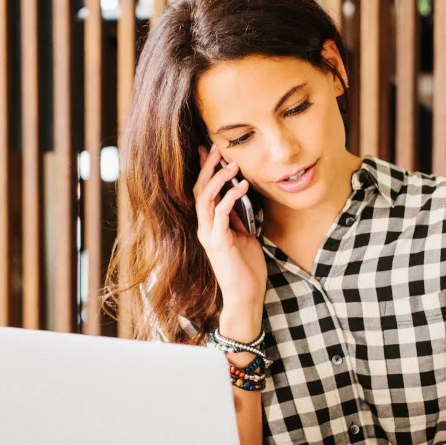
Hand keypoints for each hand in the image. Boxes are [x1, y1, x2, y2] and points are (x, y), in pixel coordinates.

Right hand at [193, 144, 267, 328]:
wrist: (245, 296)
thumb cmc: (246, 269)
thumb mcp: (243, 237)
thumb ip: (236, 219)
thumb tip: (237, 198)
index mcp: (209, 226)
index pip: (202, 192)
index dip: (204, 170)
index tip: (208, 150)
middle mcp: (204, 228)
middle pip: (199, 190)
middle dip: (207, 167)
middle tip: (215, 148)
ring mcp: (209, 235)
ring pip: (205, 198)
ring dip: (218, 179)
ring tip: (233, 164)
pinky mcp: (219, 242)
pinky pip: (221, 214)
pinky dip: (231, 197)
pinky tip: (242, 186)